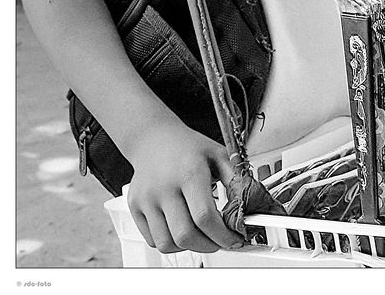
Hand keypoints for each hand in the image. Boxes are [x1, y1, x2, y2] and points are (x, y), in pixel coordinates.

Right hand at [126, 119, 244, 254]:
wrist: (153, 137)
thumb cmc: (188, 147)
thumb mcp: (218, 154)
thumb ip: (236, 180)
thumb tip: (249, 207)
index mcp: (189, 172)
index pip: (205, 216)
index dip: (223, 235)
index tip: (234, 239)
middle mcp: (164, 187)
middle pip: (185, 235)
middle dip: (209, 246)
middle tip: (220, 241)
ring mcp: (146, 199)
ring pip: (167, 243)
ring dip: (189, 247)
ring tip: (201, 235)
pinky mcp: (135, 208)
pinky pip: (153, 240)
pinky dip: (171, 243)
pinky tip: (182, 228)